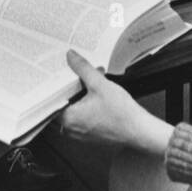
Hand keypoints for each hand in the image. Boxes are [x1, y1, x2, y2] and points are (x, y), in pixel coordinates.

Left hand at [58, 50, 172, 154]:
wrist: (139, 131)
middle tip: (80, 74)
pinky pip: (82, 115)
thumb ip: (83, 69)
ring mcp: (80, 132)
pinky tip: (98, 94)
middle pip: (64, 101)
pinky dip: (87, 103)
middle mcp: (70, 128)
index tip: (59, 72)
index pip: (53, 98)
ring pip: (74, 108)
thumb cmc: (121, 114)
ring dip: (81, 94)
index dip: (57, 82)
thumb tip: (71, 57)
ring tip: (94, 82)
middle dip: (73, 86)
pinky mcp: (89, 133)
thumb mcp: (100, 84)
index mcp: (68, 118)